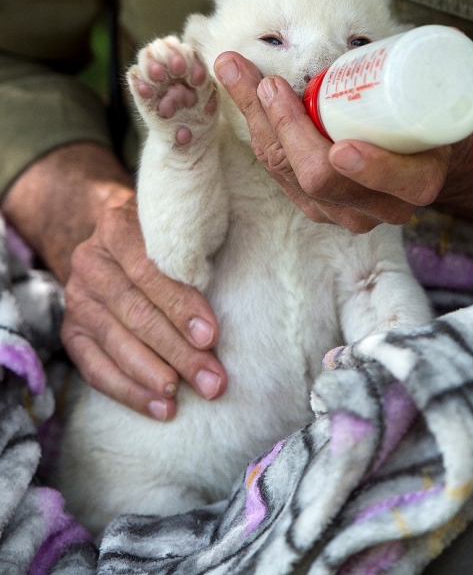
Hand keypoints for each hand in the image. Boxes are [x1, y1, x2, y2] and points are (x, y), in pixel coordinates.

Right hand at [62, 194, 225, 419]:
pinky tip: (161, 409)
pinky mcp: (72, 331)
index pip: (148, 270)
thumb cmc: (167, 242)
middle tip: (212, 380)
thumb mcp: (182, 235)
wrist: (121, 243)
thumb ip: (196, 257)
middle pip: (135, 312)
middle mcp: (90, 261)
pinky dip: (130, 392)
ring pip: (115, 343)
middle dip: (177, 351)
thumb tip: (236, 304)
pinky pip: (96, 369)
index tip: (211, 336)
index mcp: (117, 228)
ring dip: (155, 376)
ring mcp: (77, 298)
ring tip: (186, 398)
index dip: (180, 305)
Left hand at [214, 52, 450, 231]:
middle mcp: (377, 207)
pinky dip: (255, 124)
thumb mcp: (434, 97)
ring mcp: (338, 211)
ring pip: (286, 171)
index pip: (396, 182)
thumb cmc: (421, 116)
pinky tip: (240, 85)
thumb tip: (449, 35)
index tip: (343, 147)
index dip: (372, 169)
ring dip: (258, 119)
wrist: (409, 152)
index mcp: (418, 183)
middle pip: (320, 180)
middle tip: (270, 84)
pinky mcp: (310, 203)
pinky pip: (274, 167)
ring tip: (237, 70)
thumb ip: (440, 70)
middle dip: (289, 131)